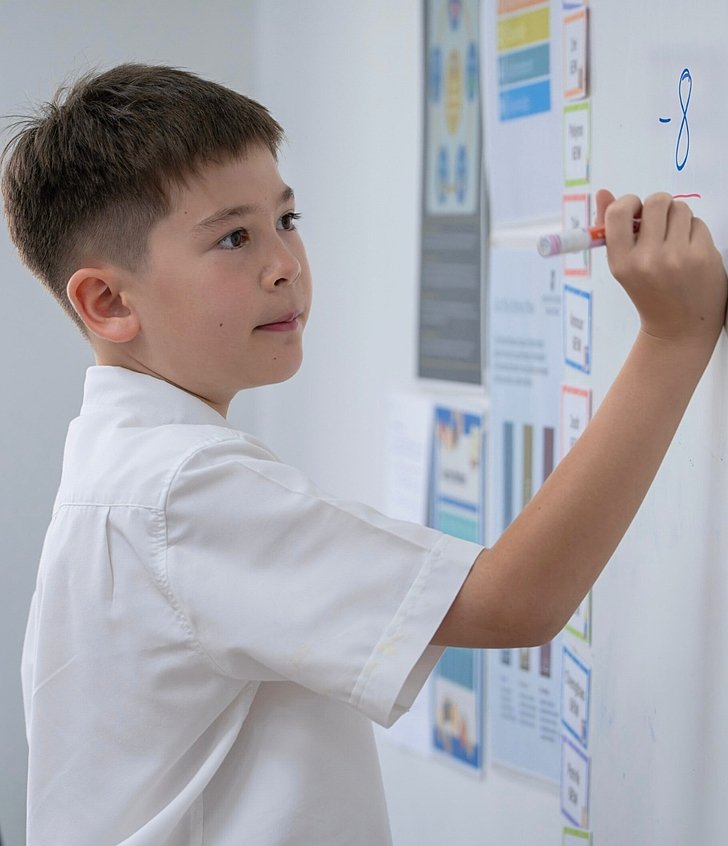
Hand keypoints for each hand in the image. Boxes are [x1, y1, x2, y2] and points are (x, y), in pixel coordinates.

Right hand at [595, 189, 727, 346]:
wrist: (678, 328)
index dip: (630, 202)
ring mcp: (676, 257)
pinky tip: (690, 252)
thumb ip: (613, 228)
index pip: (619, 212)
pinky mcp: (702, 256)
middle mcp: (647, 259)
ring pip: (680, 208)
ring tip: (675, 240)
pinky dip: (695, 232)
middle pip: (656, 201)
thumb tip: (603, 193)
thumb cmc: (649, 293)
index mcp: (621, 262)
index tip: (635, 211)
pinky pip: (698, 223)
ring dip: (679, 218)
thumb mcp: (624, 266)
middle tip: (660, 224)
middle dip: (659, 207)